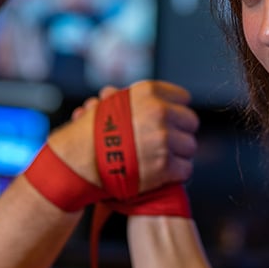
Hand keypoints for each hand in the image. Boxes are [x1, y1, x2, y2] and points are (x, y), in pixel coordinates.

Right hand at [48, 80, 198, 192]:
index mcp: (149, 93)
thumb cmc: (94, 132)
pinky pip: (185, 169)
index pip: (183, 97)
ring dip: (178, 154)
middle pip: (190, 122)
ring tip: (161, 157)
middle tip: (167, 141)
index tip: (169, 120)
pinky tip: (162, 173)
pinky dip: (175, 174)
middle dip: (180, 132)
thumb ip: (141, 100)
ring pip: (189, 147)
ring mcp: (163, 139)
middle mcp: (159, 112)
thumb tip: (164, 99)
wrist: (78, 160)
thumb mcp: (114, 102)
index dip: (175, 110)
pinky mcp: (164, 165)